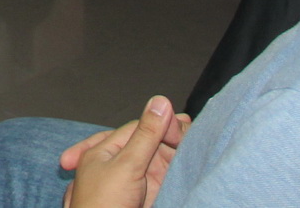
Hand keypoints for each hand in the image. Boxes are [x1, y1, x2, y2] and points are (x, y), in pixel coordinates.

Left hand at [58, 97, 188, 207]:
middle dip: (170, 135)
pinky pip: (164, 175)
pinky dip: (177, 168)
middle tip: (192, 129)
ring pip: (158, 158)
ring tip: (195, 139)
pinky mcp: (146, 194)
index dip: (160, 124)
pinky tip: (190, 161)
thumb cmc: (104, 204)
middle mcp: (118, 162)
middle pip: (149, 142)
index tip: (183, 124)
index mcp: (105, 150)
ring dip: (176, 150)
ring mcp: (133, 179)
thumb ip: (146, 135)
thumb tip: (161, 102)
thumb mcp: (126, 165)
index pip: (137, 128)